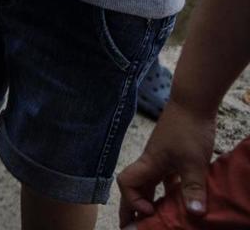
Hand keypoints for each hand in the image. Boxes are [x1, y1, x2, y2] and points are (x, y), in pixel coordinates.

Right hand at [117, 99, 216, 223]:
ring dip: (151, 200)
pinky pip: (167, 178)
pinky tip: (181, 199)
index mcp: (149, 164)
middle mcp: (151, 163)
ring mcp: (163, 159)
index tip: (150, 212)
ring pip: (151, 184)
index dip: (133, 201)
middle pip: (135, 188)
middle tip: (132, 226)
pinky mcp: (175, 156)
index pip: (127, 184)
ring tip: (157, 217)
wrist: (193, 103)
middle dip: (133, 208)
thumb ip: (193, 188)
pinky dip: (170, 191)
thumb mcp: (194, 163)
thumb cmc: (188, 130)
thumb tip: (195, 215)